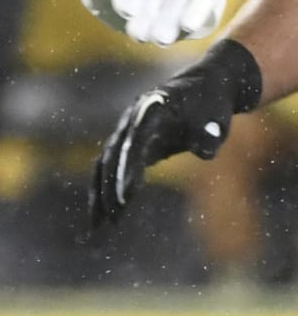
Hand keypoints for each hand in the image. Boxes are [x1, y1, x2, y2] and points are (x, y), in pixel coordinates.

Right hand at [89, 39, 260, 226]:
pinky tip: (105, 218)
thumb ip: (210, 135)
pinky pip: (110, 171)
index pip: (133, 142)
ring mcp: (126, 133)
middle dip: (109, 189)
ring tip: (98, 228)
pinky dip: (105, 193)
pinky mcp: (128, 146)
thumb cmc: (211, 105)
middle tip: (113, 219)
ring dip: (99, 196)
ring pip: (103, 167)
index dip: (127, 170)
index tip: (125, 197)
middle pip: (111, 157)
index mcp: (151, 109)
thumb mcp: (218, 118)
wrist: (203, 87)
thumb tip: (204, 153)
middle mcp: (131, 120)